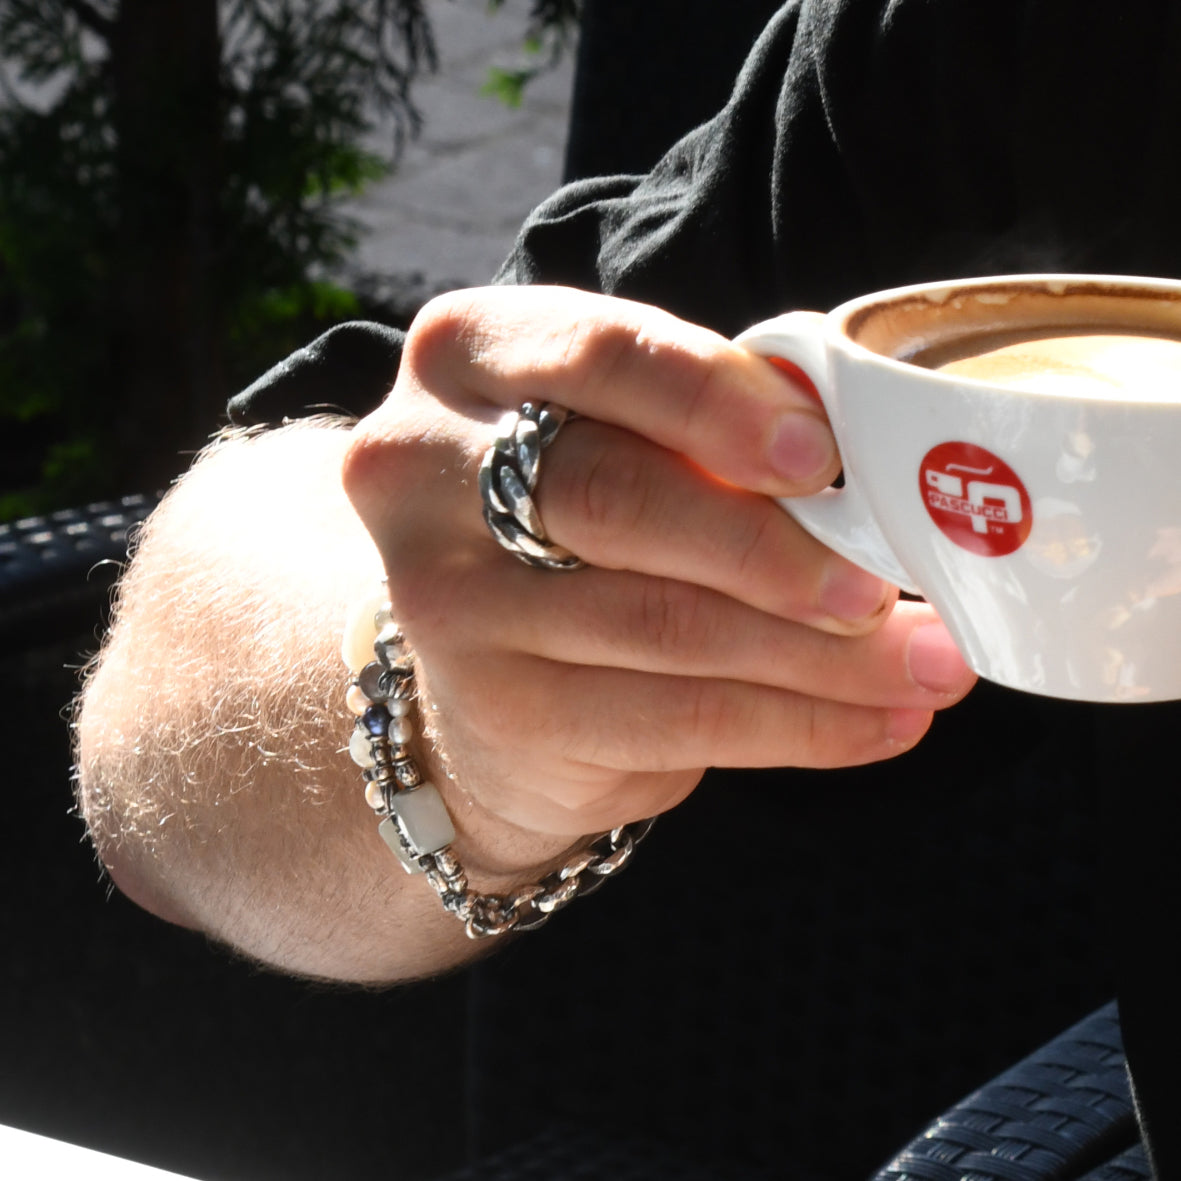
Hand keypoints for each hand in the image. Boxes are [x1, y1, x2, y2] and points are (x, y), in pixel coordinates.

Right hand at [342, 286, 974, 845]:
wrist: (480, 655)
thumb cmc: (577, 517)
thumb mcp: (618, 436)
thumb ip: (707, 431)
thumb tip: (872, 477)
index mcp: (467, 357)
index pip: (598, 354)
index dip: (716, 403)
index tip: (820, 456)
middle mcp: (423, 468)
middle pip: (616, 498)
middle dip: (770, 549)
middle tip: (884, 587)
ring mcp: (444, 597)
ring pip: (660, 624)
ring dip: (819, 656)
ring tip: (927, 666)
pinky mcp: (494, 706)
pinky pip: (670, 719)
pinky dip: (795, 725)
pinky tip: (877, 722)